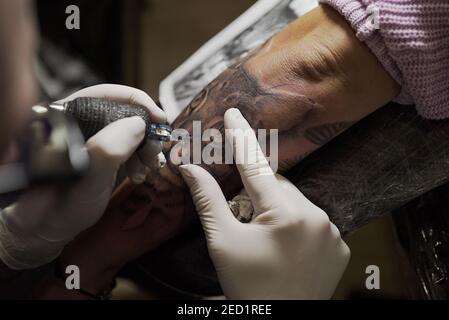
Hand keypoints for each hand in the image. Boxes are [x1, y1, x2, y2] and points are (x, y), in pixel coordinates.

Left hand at [0, 84, 165, 269]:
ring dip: (145, 146)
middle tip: (155, 151)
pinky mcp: (98, 150)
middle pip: (121, 110)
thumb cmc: (60, 208)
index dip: (138, 102)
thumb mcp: (85, 182)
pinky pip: (127, 144)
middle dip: (145, 130)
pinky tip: (140, 172)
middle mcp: (76, 121)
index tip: (161, 120)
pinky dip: (139, 156)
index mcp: (63, 118)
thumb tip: (139, 124)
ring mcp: (89, 136)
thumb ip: (108, 150)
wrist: (51, 229)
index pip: (105, 94)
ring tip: (148, 167)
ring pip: (128, 127)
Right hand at [179, 108, 349, 299]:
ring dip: (278, 209)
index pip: (255, 165)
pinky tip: (288, 248)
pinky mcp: (340, 246)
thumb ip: (208, 200)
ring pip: (296, 202)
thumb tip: (189, 168)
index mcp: (283, 214)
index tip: (235, 113)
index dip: (242, 137)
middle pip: (278, 186)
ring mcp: (331, 232)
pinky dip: (297, 225)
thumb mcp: (222, 242)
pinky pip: (313, 221)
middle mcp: (314, 217)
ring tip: (267, 240)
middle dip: (259, 195)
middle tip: (246, 220)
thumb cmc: (248, 286)